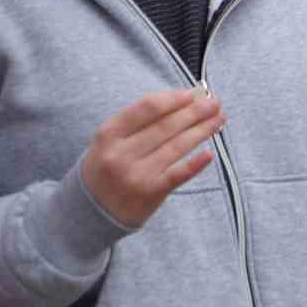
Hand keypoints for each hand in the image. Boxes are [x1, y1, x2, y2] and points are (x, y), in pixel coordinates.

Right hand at [80, 89, 223, 227]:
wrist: (87, 212)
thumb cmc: (105, 167)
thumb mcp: (109, 141)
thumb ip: (138, 122)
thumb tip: (184, 100)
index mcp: (108, 135)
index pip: (146, 109)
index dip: (173, 99)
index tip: (193, 93)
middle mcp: (120, 154)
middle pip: (165, 127)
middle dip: (194, 112)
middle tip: (215, 102)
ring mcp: (136, 175)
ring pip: (176, 147)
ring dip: (202, 131)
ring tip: (219, 119)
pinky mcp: (150, 193)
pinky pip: (178, 175)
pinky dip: (195, 163)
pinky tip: (210, 153)